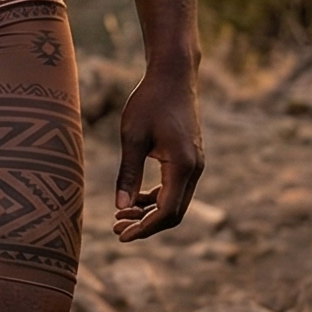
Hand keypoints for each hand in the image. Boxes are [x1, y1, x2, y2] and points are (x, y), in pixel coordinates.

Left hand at [113, 62, 204, 241]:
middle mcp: (194, 169)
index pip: (167, 211)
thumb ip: (128, 173)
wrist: (172, 77)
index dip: (145, 228)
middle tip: (117, 230)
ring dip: (150, 213)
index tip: (121, 235)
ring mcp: (195, 165)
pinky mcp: (189, 159)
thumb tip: (121, 208)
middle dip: (146, 225)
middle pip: (174, 213)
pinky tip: (135, 200)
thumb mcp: (132, 136)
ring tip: (121, 217)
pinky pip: (175, 189)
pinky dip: (156, 199)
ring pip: (176, 202)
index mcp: (183, 166)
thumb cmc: (149, 101)